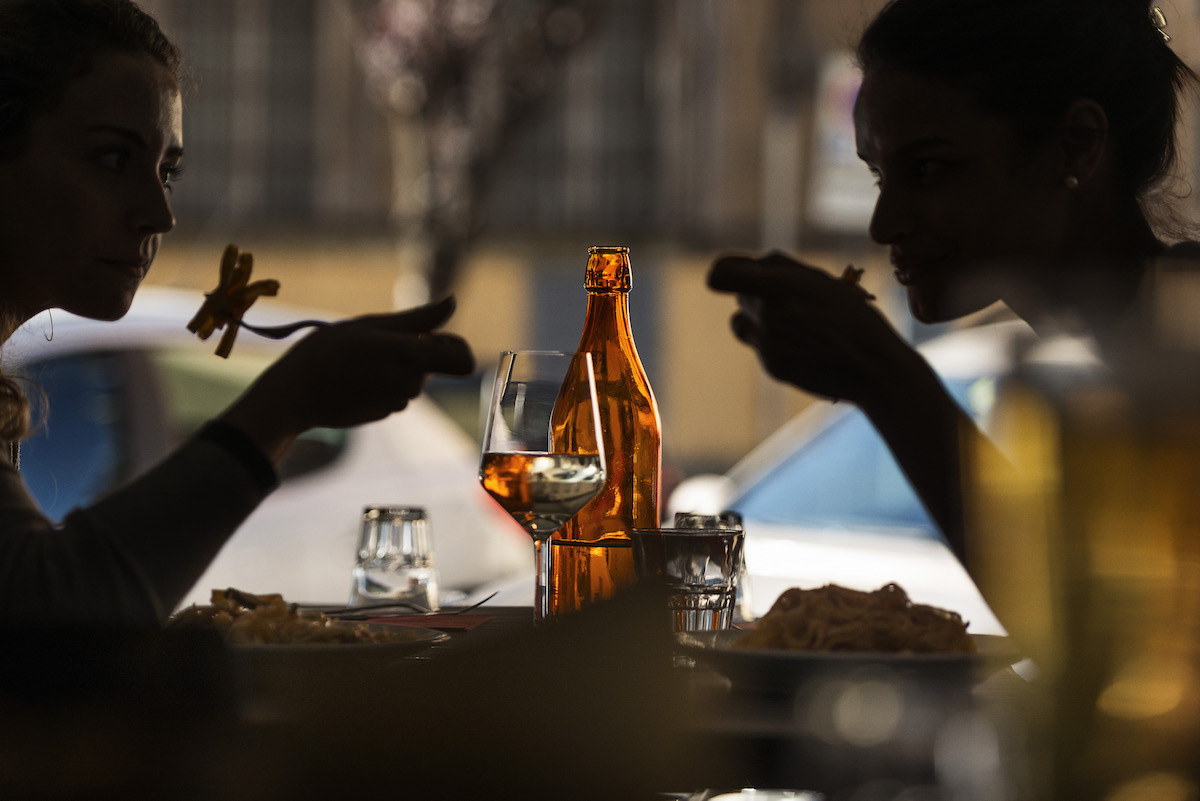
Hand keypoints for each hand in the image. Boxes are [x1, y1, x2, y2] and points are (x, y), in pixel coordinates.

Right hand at [220, 296, 473, 460]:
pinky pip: (395, 391)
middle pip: (433, 364)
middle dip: (415, 349)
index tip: (430, 335)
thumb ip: (419, 318)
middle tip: (376, 341)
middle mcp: (411, 384)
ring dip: (395, 365)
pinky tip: (354, 377)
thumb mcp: (371, 325)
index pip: (464, 360)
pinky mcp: (384, 413)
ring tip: (359, 359)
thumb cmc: (329, 351)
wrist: (295, 394)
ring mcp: (398, 403)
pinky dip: (382, 381)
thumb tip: (452, 300)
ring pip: (412, 377)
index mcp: (410, 357)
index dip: (455, 345)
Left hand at [708, 251, 909, 403]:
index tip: (738, 270)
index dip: (725, 271)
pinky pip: (759, 345)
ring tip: (791, 319)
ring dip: (758, 318)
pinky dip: (774, 341)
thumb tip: (751, 265)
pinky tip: (803, 344)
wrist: (872, 367)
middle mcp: (766, 316)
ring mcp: (765, 345)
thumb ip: (781, 268)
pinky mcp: (770, 366)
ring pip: (741, 322)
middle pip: (740, 297)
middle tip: (791, 297)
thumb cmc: (852, 317)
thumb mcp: (820, 280)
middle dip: (758, 293)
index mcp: (778, 287)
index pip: (719, 278)